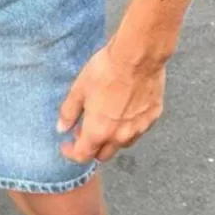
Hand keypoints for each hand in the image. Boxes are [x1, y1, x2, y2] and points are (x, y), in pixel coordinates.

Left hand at [57, 41, 165, 163]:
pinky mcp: (153, 118)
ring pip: (122, 144)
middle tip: (84, 129)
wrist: (138, 58)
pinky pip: (138, 130)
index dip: (71, 153)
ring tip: (105, 119)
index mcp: (98, 131)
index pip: (82, 156)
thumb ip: (69, 113)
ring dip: (111, 139)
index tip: (66, 144)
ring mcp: (139, 128)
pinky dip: (128, 127)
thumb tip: (61, 128)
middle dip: (91, 147)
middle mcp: (120, 136)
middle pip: (103, 155)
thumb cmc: (105, 72)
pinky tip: (124, 110)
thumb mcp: (79, 90)